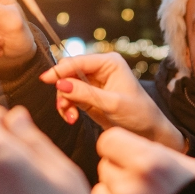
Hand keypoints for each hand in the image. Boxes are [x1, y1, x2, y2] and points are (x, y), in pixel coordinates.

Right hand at [42, 53, 184, 150]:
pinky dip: (68, 107)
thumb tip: (60, 84)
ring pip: (67, 86)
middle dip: (63, 90)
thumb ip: (86, 94)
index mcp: (109, 62)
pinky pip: (70, 97)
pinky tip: (72, 118)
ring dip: (64, 101)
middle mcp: (100, 69)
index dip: (61, 70)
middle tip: (63, 107)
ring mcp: (94, 82)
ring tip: (71, 117)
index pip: (78, 61)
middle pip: (69, 72)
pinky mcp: (90, 95)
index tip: (45, 79)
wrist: (148, 132)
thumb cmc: (138, 114)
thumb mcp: (111, 104)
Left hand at [91, 127, 194, 193]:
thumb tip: (134, 148)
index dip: (118, 147)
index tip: (126, 154)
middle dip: (120, 172)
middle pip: (104, 168)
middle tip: (142, 184)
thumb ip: (158, 155)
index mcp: (149, 164)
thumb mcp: (192, 167)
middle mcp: (129, 189)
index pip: (108, 142)